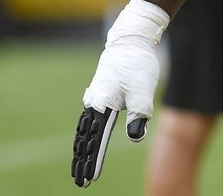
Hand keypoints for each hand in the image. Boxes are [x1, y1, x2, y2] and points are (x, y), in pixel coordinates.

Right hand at [72, 0, 169, 187]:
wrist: (131, 41)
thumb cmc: (138, 65)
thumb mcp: (144, 91)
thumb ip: (139, 115)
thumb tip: (135, 137)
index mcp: (103, 105)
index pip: (97, 141)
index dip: (94, 162)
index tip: (90, 180)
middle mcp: (94, 103)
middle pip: (85, 139)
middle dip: (82, 162)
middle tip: (81, 182)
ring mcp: (93, 98)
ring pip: (83, 130)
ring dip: (81, 150)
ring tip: (79, 167)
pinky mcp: (98, 94)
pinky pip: (86, 120)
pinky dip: (83, 135)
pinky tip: (83, 142)